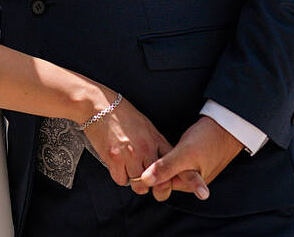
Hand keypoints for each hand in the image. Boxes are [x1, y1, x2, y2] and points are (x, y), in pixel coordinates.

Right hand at [79, 93, 206, 198]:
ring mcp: (129, 154)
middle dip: (157, 187)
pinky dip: (120, 176)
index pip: (176, 164)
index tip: (195, 186)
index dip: (188, 179)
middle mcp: (145, 149)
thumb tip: (164, 160)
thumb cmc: (121, 114)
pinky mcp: (113, 158)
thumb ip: (157, 144)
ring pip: (140, 185)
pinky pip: (121, 180)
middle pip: (160, 182)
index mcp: (156, 140)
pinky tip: (117, 166)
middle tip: (150, 183)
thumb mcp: (146, 125)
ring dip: (136, 182)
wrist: (97, 105)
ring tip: (130, 171)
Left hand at [138, 115, 242, 200]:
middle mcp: (190, 181)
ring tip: (155, 145)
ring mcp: (193, 170)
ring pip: (169, 168)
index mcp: (188, 184)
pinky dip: (169, 154)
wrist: (228, 125)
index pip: (160, 185)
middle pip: (164, 177)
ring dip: (162, 159)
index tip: (139, 159)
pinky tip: (165, 145)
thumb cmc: (208, 139)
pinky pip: (176, 161)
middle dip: (155, 166)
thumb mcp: (184, 153)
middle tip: (145, 150)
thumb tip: (145, 181)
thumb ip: (166, 167)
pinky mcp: (194, 160)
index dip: (148, 174)